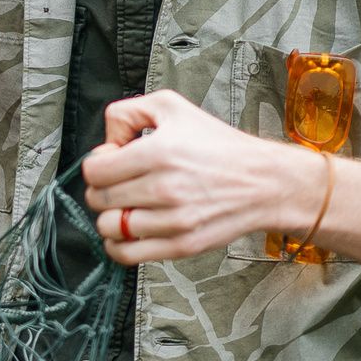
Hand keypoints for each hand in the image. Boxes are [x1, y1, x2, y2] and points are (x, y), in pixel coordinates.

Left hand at [81, 89, 315, 263]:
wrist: (266, 181)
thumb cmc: (220, 145)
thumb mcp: (171, 106)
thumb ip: (126, 114)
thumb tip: (104, 145)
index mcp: (158, 152)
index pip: (94, 170)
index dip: (97, 165)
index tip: (111, 163)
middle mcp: (164, 188)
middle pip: (98, 198)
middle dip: (103, 189)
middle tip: (121, 184)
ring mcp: (173, 220)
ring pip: (108, 227)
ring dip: (111, 217)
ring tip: (128, 206)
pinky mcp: (181, 245)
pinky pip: (126, 254)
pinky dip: (117, 245)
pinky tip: (128, 230)